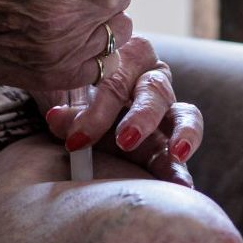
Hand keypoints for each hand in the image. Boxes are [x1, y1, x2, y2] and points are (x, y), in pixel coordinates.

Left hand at [42, 47, 203, 189]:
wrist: (76, 103)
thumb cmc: (71, 90)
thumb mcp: (64, 96)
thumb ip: (66, 108)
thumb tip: (58, 117)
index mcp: (128, 56)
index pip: (117, 81)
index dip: (99, 112)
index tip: (76, 141)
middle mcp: (153, 78)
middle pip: (155, 91)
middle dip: (141, 117)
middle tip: (125, 141)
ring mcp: (166, 110)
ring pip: (185, 114)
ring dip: (183, 133)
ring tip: (178, 154)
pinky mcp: (169, 140)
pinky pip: (183, 148)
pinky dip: (182, 167)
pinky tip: (184, 186)